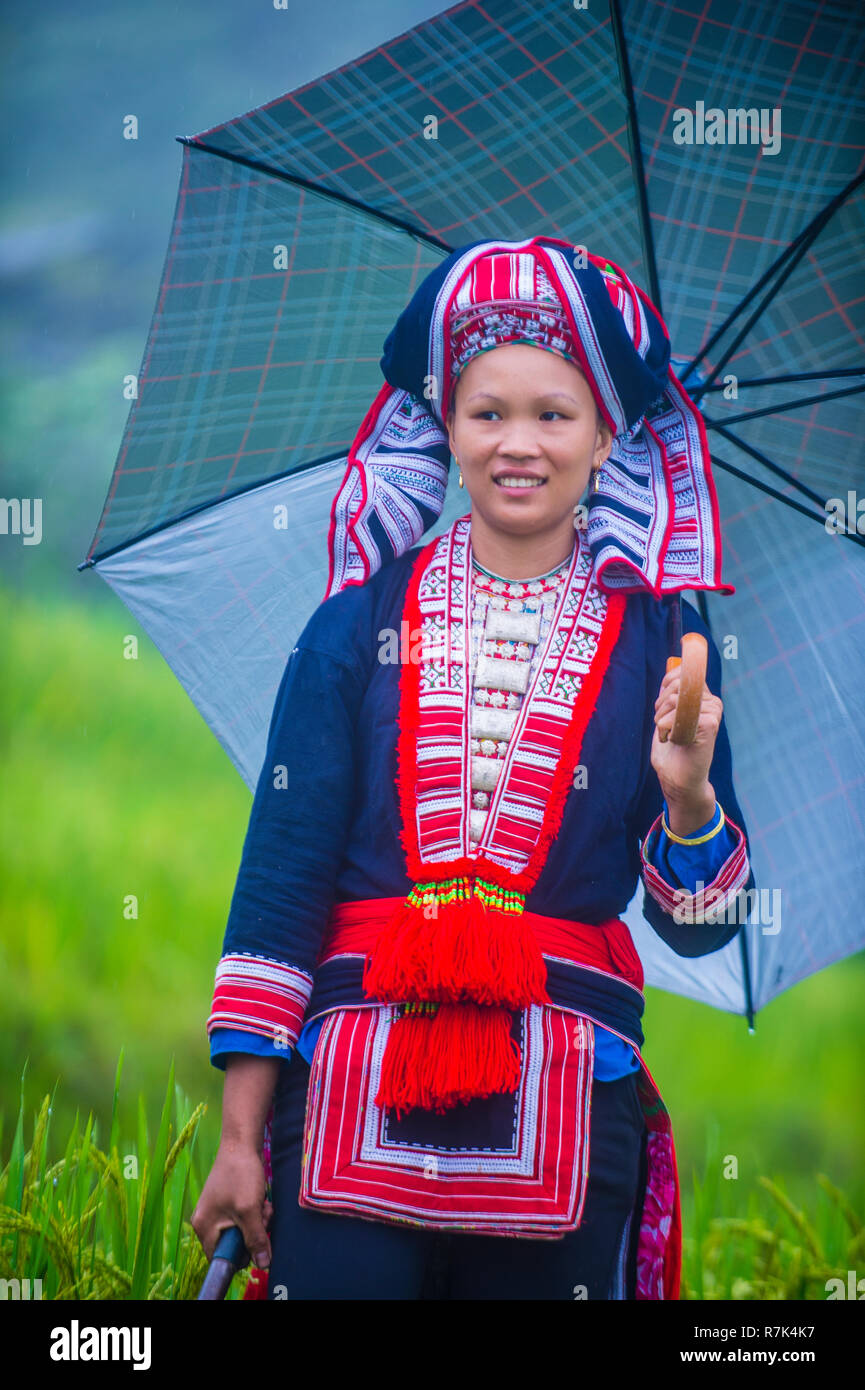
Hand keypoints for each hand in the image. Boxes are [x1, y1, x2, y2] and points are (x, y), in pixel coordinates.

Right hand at [190, 1141, 272, 1268]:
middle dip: (253, 1233)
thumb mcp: (250, 1210)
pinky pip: (244, 1219)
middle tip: (262, 1216)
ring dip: (257, 1222)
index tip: (256, 1240)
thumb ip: (256, 1239)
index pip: (220, 1258)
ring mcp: (217, 1212)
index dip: (241, 1255)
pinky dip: (255, 1213)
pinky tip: (262, 1201)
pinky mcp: (228, 1203)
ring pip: (242, 1231)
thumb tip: (264, 1265)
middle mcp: (206, 1222)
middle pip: (233, 1245)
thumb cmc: (241, 1174)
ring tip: (263, 1205)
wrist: (242, 1143)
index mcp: (203, 1227)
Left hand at [651, 666, 720, 834]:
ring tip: (668, 736)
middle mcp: (712, 701)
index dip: (665, 686)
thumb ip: (672, 691)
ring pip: (674, 699)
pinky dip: (665, 728)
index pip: (680, 673)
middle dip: (660, 706)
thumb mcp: (667, 714)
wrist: (679, 779)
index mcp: (703, 697)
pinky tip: (672, 740)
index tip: (661, 708)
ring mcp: (713, 711)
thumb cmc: (672, 748)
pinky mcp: (710, 723)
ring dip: (661, 720)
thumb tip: (674, 666)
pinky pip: (678, 714)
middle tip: (664, 727)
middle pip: (675, 685)